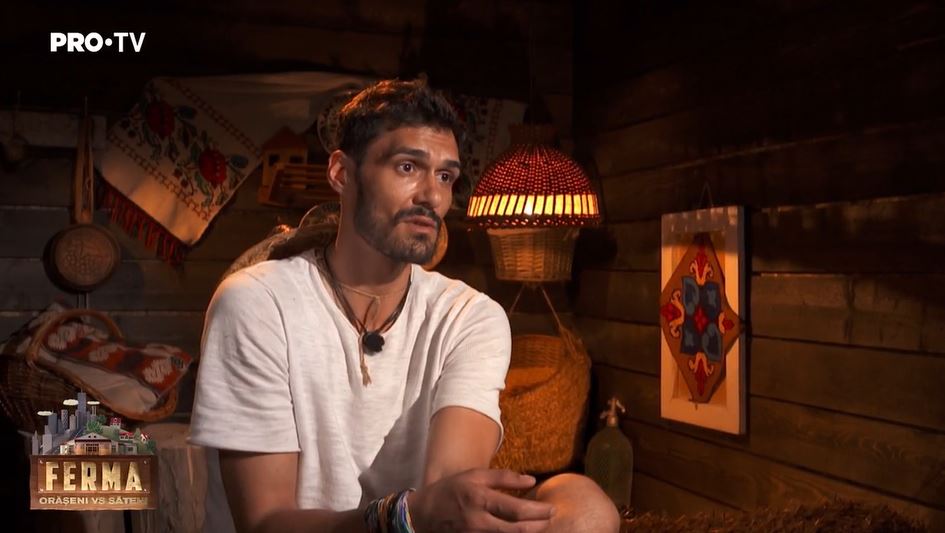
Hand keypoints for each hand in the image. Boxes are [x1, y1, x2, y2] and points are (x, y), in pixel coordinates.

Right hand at [408, 468, 554, 532]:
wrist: (422, 514)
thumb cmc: (451, 490)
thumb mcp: (474, 476)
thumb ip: (503, 477)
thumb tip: (531, 480)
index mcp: (479, 498)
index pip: (516, 509)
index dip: (537, 511)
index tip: (551, 508)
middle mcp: (478, 520)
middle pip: (516, 529)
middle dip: (539, 525)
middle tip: (551, 518)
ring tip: (541, 527)